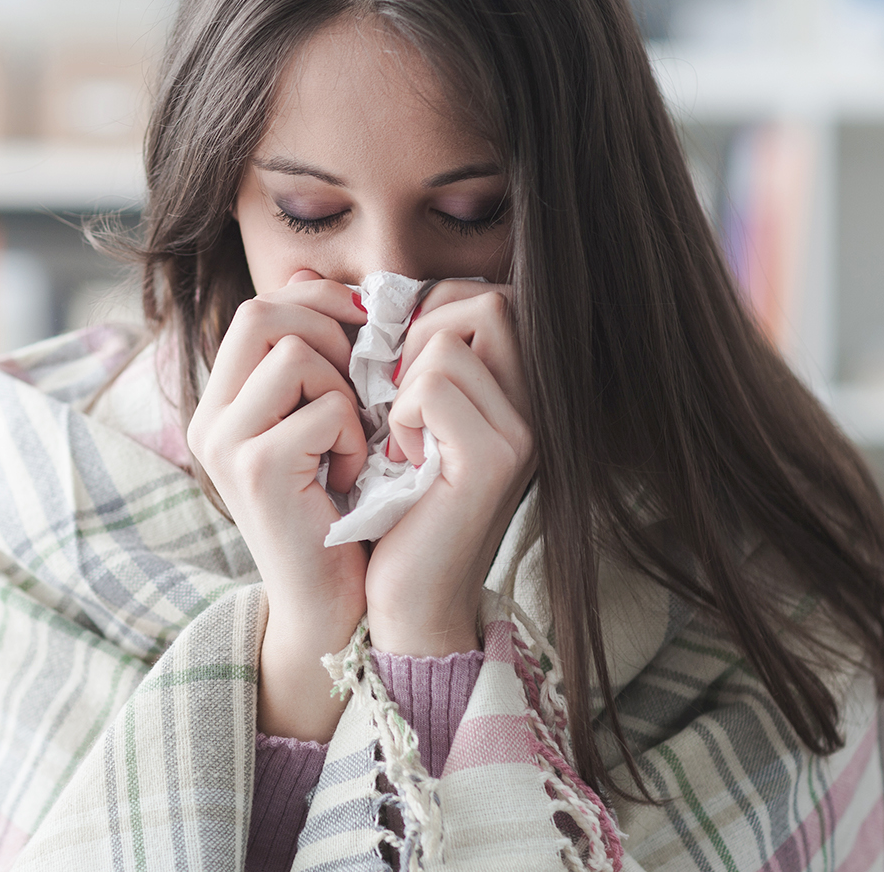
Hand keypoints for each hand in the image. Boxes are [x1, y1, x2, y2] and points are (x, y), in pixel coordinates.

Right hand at [187, 270, 368, 740]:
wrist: (331, 607)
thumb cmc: (340, 513)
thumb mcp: (321, 425)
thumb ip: (315, 362)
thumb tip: (325, 282)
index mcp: (222, 403)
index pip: (259, 305)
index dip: (318, 302)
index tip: (364, 330)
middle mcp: (210, 418)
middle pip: (265, 311)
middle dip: (331, 333)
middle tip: (362, 383)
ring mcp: (226, 442)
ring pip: (298, 353)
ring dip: (345, 391)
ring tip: (350, 442)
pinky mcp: (256, 469)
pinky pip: (325, 408)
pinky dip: (354, 437)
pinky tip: (351, 477)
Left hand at [366, 282, 534, 657]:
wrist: (404, 597)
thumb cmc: (392, 505)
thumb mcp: (400, 415)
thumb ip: (400, 353)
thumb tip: (346, 286)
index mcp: (519, 391)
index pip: (486, 296)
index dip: (429, 312)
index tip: (396, 370)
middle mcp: (536, 406)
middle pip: (485, 301)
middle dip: (419, 334)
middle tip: (395, 396)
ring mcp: (523, 432)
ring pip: (450, 342)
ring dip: (404, 383)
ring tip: (402, 437)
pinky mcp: (495, 460)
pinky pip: (433, 386)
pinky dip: (401, 415)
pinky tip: (404, 459)